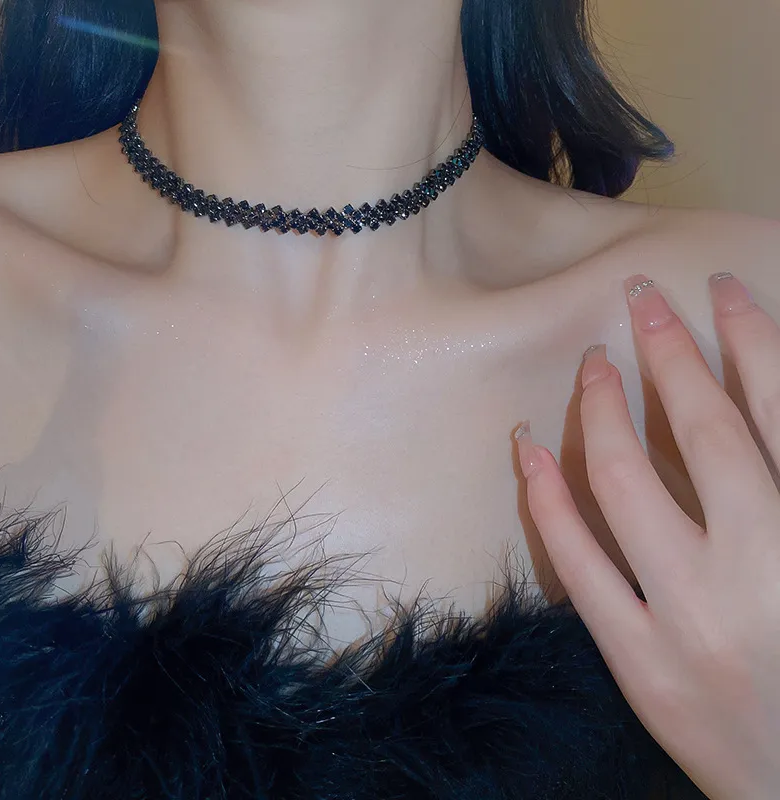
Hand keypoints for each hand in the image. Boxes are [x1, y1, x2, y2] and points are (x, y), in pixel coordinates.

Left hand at [517, 272, 779, 799]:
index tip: (721, 291)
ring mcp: (690, 619)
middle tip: (642, 299)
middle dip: (674, 356)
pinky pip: (577, 564)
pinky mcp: (639, 662)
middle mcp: (760, 570)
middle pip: (708, 435)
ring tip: (593, 364)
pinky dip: (547, 498)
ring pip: (629, 486)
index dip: (753, 343)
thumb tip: (755, 417)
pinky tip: (525, 447)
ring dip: (604, 413)